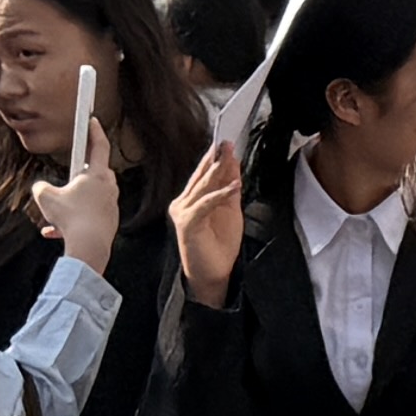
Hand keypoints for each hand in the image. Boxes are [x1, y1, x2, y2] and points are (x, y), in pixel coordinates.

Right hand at [31, 106, 118, 268]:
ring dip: (71, 204)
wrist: (89, 246)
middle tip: (67, 179)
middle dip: (79, 175)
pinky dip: (73, 221)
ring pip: (89, 197)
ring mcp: (111, 204)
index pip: (99, 146)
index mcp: (97, 175)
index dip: (95, 131)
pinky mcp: (109, 221)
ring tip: (55, 215)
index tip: (93, 120)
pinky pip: (88, 216)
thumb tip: (40, 187)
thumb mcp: (46, 198)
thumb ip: (40, 187)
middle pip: (95, 173)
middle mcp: (109, 187)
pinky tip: (54, 232)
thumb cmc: (70, 218)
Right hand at [172, 139, 246, 305]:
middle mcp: (183, 203)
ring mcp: (182, 213)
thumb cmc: (219, 246)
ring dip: (217, 171)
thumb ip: (229, 188)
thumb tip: (233, 164)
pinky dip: (220, 194)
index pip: (203, 175)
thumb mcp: (229, 211)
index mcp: (191, 199)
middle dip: (215, 159)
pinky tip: (233, 185)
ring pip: (202, 187)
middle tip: (226, 142)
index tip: (226, 143)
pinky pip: (205, 205)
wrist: (213, 274)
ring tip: (229, 156)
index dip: (214, 159)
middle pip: (201, 177)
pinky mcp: (187, 223)